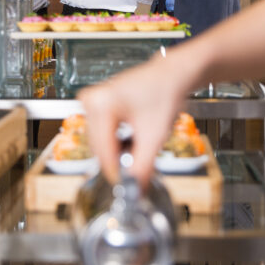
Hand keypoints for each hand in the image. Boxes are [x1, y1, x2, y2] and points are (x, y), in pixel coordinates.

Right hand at [78, 54, 188, 184]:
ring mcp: (91, 100)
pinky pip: (100, 133)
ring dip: (116, 152)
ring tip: (139, 147)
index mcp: (101, 104)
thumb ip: (142, 167)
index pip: (103, 151)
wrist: (172, 74)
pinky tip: (131, 138)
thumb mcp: (155, 136)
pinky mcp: (95, 103)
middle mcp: (91, 100)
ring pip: (99, 142)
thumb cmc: (165, 93)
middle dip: (118, 161)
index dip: (116, 173)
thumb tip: (134, 190)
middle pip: (99, 148)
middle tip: (139, 170)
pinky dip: (114, 141)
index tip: (128, 187)